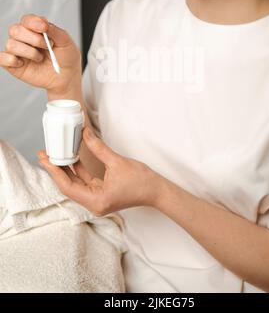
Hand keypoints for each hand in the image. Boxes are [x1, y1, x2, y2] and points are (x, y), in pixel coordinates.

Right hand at [0, 14, 80, 93]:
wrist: (66, 78)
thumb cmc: (66, 58)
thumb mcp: (66, 42)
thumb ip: (55, 31)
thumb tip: (44, 23)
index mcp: (35, 29)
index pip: (27, 20)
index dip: (34, 22)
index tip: (44, 28)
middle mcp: (23, 38)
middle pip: (15, 30)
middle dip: (33, 39)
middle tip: (48, 46)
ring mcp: (17, 51)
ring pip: (11, 44)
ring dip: (29, 52)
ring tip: (40, 58)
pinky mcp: (13, 65)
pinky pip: (2, 58)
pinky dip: (12, 60)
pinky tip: (23, 63)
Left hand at [37, 127, 161, 216]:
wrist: (156, 190)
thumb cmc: (141, 181)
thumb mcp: (117, 162)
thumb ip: (98, 148)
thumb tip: (85, 133)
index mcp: (96, 200)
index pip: (68, 186)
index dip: (54, 171)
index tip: (45, 159)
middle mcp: (94, 203)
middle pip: (69, 186)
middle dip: (56, 170)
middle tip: (44, 155)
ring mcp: (97, 199)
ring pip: (76, 184)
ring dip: (66, 170)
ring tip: (54, 155)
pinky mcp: (101, 194)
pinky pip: (85, 182)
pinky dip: (78, 170)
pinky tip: (72, 158)